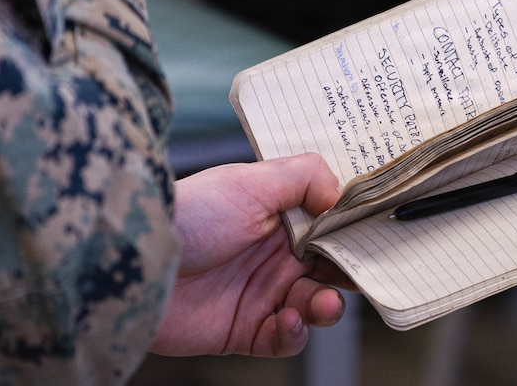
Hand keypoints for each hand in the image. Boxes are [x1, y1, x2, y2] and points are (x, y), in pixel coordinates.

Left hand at [150, 153, 354, 357]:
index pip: (328, 225)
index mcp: (278, 217)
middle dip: (348, 272)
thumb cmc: (192, 215)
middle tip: (358, 273)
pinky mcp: (245, 330)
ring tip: (320, 301)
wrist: (139, 265)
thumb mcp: (250, 182)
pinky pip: (285, 338)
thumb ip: (302, 177)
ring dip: (325, 305)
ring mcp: (260, 292)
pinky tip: (285, 319)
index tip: (377, 236)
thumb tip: (340, 192)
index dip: (352, 232)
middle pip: (329, 268)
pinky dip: (294, 332)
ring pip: (314, 305)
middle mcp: (273, 254)